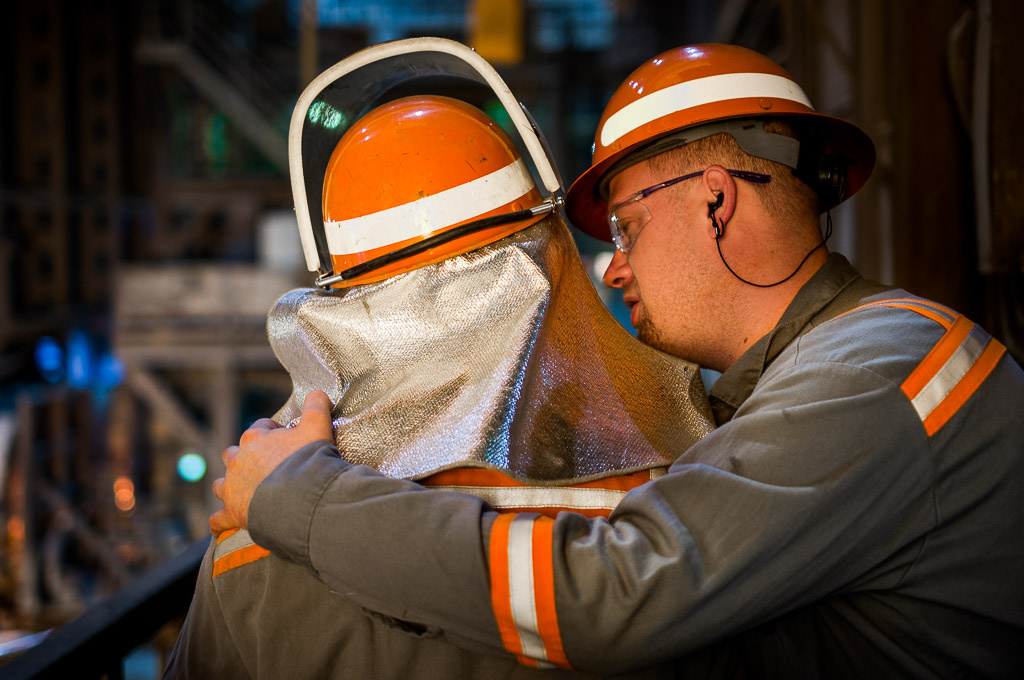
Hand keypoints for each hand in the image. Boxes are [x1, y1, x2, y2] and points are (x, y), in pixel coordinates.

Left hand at [209, 391, 333, 535]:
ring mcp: (233, 488)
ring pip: (221, 484)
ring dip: (230, 485)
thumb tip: (317, 394)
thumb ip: (316, 405)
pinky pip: (219, 519)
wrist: (303, 500)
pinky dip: (220, 522)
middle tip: (268, 466)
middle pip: (234, 454)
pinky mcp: (233, 513)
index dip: (275, 432)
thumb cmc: (309, 462)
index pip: (261, 427)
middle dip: (246, 457)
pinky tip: (221, 526)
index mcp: (255, 438)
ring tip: (245, 490)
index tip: (288, 440)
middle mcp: (238, 461)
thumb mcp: (318, 426)